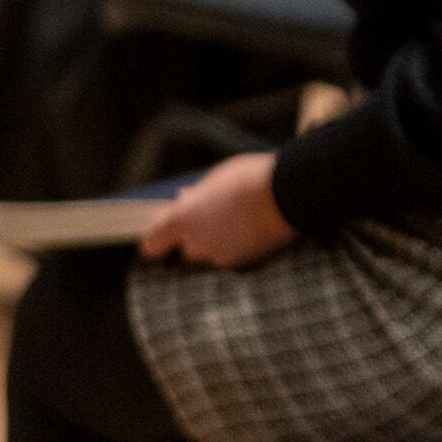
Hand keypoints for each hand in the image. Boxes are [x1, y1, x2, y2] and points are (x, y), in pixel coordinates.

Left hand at [140, 151, 294, 268]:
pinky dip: (237, 245)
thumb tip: (184, 199)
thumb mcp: (214, 180)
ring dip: (217, 241)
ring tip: (234, 218)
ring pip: (212, 252)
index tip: (162, 232)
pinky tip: (249, 227)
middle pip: (186, 248)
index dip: (157, 238)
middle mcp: (198, 243)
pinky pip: (233, 254)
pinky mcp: (246, 262)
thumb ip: (196, 195)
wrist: (288, 194)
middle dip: (194, 236)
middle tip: (209, 216)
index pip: (153, 243)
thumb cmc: (247, 179)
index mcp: (182, 220)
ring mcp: (222, 255)